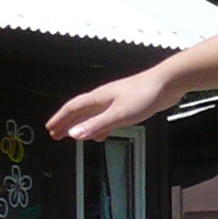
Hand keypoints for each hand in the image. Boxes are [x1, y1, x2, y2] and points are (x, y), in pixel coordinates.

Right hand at [47, 67, 172, 143]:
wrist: (167, 83)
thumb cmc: (145, 94)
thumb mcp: (119, 114)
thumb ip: (97, 124)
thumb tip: (74, 134)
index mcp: (98, 98)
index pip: (72, 109)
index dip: (60, 119)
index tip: (50, 129)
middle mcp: (104, 98)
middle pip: (80, 112)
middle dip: (66, 123)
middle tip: (56, 133)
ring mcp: (115, 101)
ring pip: (92, 115)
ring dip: (81, 125)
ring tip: (73, 135)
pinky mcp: (127, 105)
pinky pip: (106, 118)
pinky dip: (99, 127)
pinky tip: (101, 134)